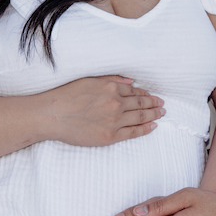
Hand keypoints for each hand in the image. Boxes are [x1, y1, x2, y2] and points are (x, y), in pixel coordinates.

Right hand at [42, 76, 163, 146]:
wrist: (53, 115)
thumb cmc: (66, 96)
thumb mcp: (89, 80)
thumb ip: (111, 79)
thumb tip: (130, 81)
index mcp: (111, 88)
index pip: (133, 91)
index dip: (144, 94)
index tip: (151, 95)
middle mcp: (116, 103)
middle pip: (141, 104)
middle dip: (154, 104)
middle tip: (162, 104)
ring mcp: (114, 120)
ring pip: (140, 117)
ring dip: (153, 115)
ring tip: (161, 113)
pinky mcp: (110, 136)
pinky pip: (133, 132)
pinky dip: (145, 129)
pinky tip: (153, 126)